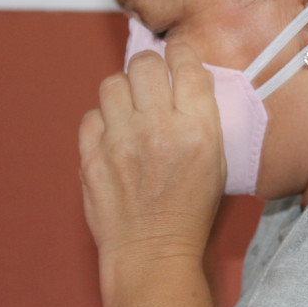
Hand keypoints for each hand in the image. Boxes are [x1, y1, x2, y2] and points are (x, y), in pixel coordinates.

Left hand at [78, 42, 225, 264]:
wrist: (152, 252)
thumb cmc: (190, 209)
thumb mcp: (216, 161)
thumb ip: (203, 117)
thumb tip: (186, 76)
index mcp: (198, 129)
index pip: (186, 64)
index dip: (180, 54)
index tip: (176, 58)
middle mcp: (158, 128)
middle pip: (145, 64)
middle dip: (150, 67)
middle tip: (152, 82)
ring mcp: (120, 141)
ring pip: (113, 83)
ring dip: (124, 91)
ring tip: (131, 110)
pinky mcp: (91, 156)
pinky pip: (91, 115)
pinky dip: (103, 121)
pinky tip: (115, 136)